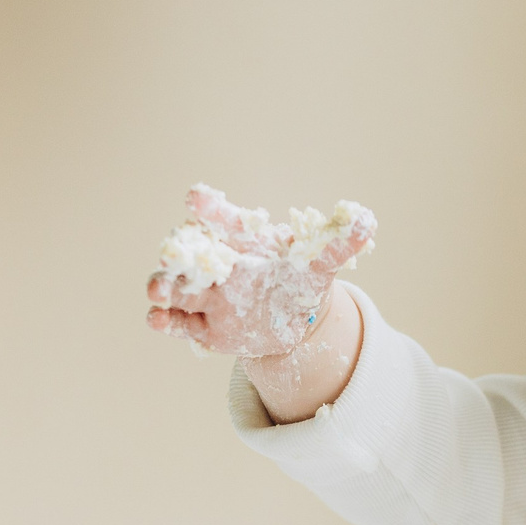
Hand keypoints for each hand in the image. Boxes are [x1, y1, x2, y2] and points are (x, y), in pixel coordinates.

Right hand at [145, 184, 374, 357]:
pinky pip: (179, 323)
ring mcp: (208, 296)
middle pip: (191, 255)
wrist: (296, 320)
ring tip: (158, 290)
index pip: (222, 220)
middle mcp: (220, 266)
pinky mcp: (204, 326)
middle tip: (171, 253)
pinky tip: (157, 319)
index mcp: (243, 242)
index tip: (195, 198)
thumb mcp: (320, 262)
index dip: (208, 208)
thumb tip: (367, 219)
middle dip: (177, 254)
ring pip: (177, 288)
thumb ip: (339, 243)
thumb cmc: (301, 280)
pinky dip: (165, 321)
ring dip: (164, 287)